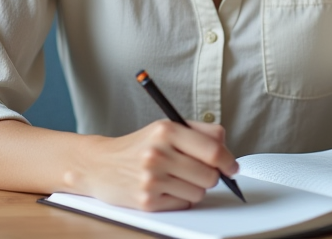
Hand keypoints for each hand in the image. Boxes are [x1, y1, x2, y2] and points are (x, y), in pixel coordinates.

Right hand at [73, 120, 238, 211]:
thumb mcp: (165, 127)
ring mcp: (151, 179)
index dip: (228, 161)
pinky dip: (179, 198)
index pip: (213, 149)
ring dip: (194, 187)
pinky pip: (183, 204)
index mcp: (166, 130)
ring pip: (199, 192)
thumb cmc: (138, 146)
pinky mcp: (147, 201)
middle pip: (210, 175)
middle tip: (198, 171)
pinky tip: (164, 188)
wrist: (99, 165)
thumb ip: (199, 132)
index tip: (232, 166)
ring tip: (176, 177)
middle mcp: (157, 153)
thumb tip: (226, 149)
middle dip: (210, 175)